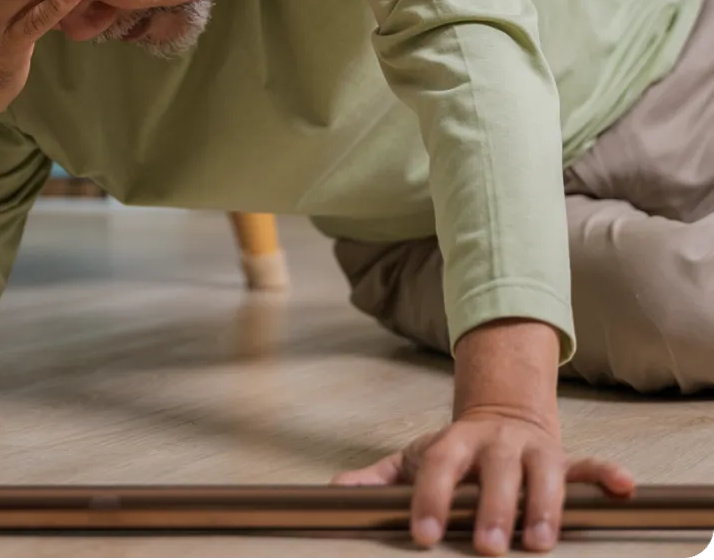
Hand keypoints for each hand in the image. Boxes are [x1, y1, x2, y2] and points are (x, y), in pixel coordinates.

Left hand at [332, 411, 634, 555]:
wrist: (499, 412)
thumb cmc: (454, 451)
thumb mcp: (414, 458)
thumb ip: (378, 478)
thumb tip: (335, 494)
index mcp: (454, 445)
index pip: (439, 470)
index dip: (431, 500)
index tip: (424, 535)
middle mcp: (494, 444)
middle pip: (495, 474)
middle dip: (492, 510)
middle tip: (489, 548)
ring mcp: (531, 449)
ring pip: (542, 475)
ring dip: (543, 508)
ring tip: (539, 543)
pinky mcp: (562, 458)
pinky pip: (587, 465)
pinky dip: (605, 475)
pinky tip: (623, 488)